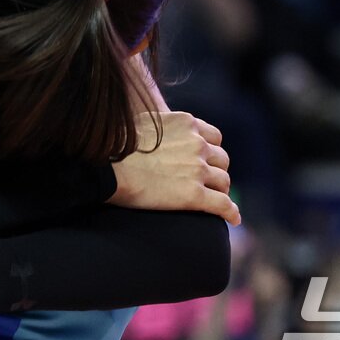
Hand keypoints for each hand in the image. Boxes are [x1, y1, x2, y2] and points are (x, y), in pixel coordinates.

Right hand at [110, 112, 238, 224]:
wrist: (106, 167)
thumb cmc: (116, 146)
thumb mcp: (145, 121)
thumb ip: (164, 126)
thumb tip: (163, 133)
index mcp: (187, 124)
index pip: (214, 138)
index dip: (210, 152)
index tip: (203, 162)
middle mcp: (197, 144)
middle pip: (222, 159)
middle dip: (215, 171)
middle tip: (205, 183)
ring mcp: (197, 169)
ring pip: (223, 181)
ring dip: (219, 190)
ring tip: (212, 200)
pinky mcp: (194, 195)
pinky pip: (223, 204)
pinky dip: (230, 212)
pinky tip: (232, 218)